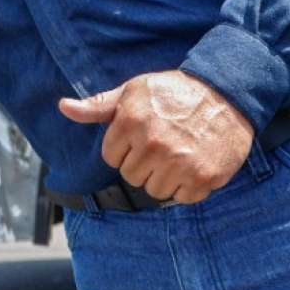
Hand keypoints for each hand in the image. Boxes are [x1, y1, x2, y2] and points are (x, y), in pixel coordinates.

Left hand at [59, 70, 253, 203]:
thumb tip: (64, 107)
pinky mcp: (203, 177)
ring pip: (155, 190)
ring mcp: (179, 163)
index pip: (111, 158)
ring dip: (165, 177)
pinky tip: (194, 163)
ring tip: (178, 153)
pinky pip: (182, 198)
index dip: (125, 149)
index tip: (141, 136)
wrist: (225, 93)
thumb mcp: (132, 91)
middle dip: (143, 164)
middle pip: (132, 177)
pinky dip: (188, 186)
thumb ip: (98, 105)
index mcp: (130, 122)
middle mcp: (152, 144)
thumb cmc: (173, 92)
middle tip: (162, 144)